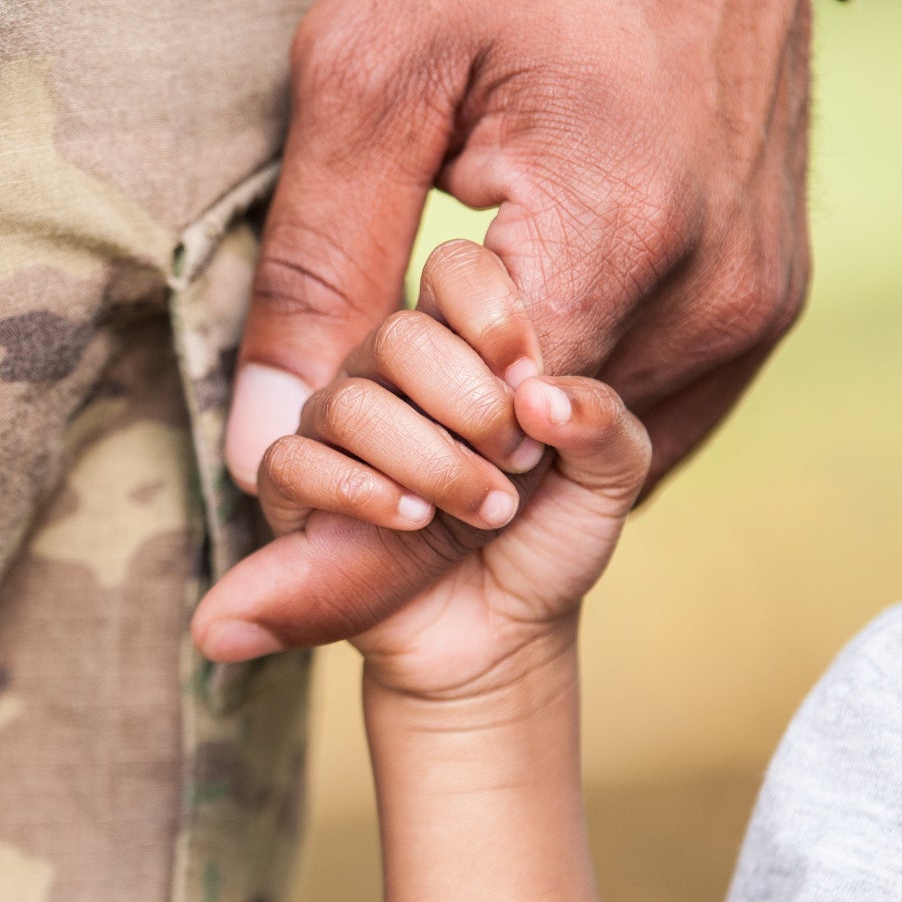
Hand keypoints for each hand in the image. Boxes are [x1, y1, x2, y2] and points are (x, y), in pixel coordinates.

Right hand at [194, 240, 649, 700]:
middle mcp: (391, 371)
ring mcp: (339, 425)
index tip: (531, 381)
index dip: (492, 313)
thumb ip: (602, 424)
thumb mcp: (608, 481)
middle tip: (519, 463)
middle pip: (400, 334)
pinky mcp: (298, 489)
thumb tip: (544, 393)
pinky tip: (411, 519)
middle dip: (470, 403)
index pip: (454, 270)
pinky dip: (357, 490)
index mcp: (465, 344)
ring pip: (350, 403)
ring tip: (488, 510)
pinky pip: (292, 461)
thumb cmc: (549, 536)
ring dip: (430, 462)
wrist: (503, 631)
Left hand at [224, 0, 814, 496]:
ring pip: (592, 456)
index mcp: (619, 237)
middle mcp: (716, 296)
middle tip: (342, 406)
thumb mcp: (368, 73)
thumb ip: (317, 267)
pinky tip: (499, 353)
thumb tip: (270, 439)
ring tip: (421, 352)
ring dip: (495, 442)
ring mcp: (759, 301)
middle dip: (422, 458)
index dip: (368, 468)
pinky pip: (651, 413)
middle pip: (534, 466)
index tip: (298, 451)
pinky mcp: (773, 293)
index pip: (470, 447)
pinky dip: (563, 414)